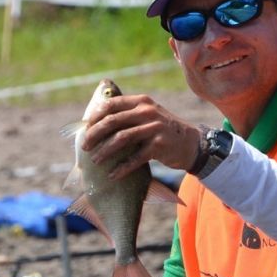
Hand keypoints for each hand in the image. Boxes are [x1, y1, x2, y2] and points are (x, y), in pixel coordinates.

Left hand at [81, 92, 203, 179]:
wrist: (190, 143)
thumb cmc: (161, 130)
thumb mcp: (147, 115)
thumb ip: (127, 115)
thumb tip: (94, 124)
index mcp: (140, 101)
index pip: (111, 104)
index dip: (95, 116)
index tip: (85, 128)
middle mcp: (147, 111)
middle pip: (113, 121)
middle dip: (95, 135)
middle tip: (85, 147)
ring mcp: (154, 127)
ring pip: (121, 139)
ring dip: (105, 151)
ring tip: (95, 161)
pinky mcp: (159, 145)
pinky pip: (135, 158)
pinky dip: (122, 168)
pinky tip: (112, 175)